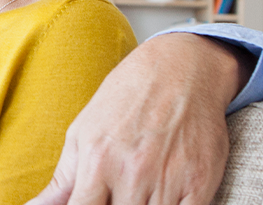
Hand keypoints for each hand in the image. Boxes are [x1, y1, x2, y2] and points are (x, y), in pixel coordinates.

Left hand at [27, 33, 249, 204]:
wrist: (180, 70)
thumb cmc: (125, 102)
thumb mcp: (82, 134)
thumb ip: (62, 181)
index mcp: (97, 162)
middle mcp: (132, 173)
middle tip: (117, 196)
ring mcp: (169, 180)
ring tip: (138, 194)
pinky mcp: (201, 183)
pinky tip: (164, 199)